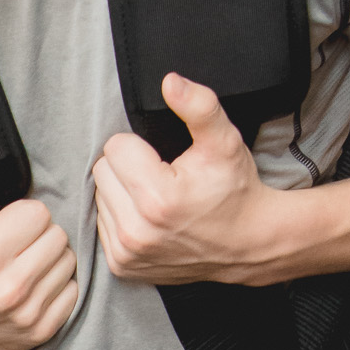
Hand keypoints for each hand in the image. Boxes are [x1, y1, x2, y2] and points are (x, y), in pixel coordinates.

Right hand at [0, 155, 79, 349]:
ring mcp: (26, 314)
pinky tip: (31, 284)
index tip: (6, 226)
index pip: (38, 214)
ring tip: (23, 262)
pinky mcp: (40, 331)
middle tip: (16, 244)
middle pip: (57, 237)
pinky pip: (72, 291)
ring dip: (49, 258)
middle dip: (38, 235)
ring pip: (68, 262)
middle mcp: (7, 290)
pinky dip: (55, 285)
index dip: (22, 214)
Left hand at [93, 74, 274, 284]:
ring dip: (123, 193)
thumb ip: (198, 106)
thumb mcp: (224, 142)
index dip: (140, 147)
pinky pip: (103, 224)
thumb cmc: (235, 190)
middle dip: (128, 168)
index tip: (164, 160)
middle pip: (102, 172)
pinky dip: (122, 217)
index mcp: (157, 198)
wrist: (249, 243)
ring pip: (100, 198)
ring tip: (157, 199)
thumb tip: (169, 82)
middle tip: (162, 177)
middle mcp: (137, 231)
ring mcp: (128, 253)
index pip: (115, 147)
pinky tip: (149, 218)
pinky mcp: (123, 266)